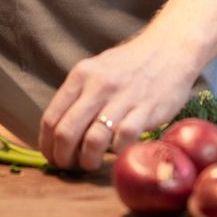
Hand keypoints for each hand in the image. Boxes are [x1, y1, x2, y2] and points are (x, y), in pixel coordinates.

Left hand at [40, 28, 202, 171]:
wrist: (170, 49)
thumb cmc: (130, 65)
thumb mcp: (97, 70)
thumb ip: (79, 95)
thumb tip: (59, 130)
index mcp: (81, 75)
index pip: (51, 117)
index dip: (46, 144)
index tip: (52, 157)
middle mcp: (98, 86)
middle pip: (67, 132)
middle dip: (63, 157)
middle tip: (69, 166)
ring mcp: (123, 98)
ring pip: (93, 140)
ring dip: (87, 160)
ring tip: (91, 163)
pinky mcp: (146, 109)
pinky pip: (124, 139)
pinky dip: (117, 152)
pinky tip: (117, 153)